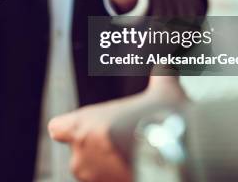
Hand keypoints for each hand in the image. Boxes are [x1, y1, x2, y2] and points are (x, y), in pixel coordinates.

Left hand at [48, 72, 187, 181]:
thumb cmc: (162, 121)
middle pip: (79, 154)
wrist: (180, 153)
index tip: (86, 128)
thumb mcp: (162, 92)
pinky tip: (141, 168)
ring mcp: (94, 178)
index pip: (58, 128)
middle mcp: (81, 155)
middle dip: (98, 151)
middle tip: (125, 144)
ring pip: (95, 173)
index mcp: (82, 126)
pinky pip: (110, 181)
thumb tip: (166, 66)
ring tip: (136, 158)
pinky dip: (121, 176)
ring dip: (109, 167)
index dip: (70, 128)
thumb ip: (159, 78)